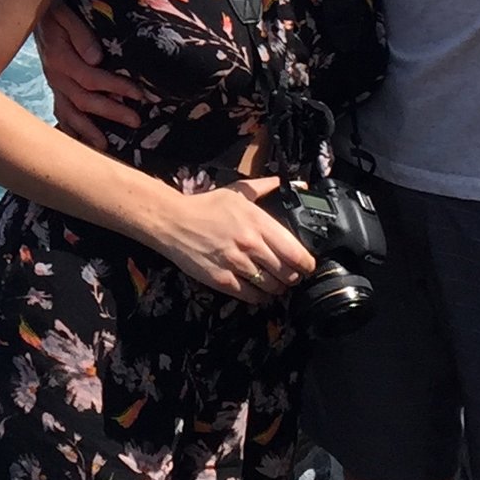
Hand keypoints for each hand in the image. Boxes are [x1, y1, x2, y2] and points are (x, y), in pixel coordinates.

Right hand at [34, 0, 147, 143]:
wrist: (31, 11)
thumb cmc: (53, 10)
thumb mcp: (65, 14)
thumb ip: (81, 35)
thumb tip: (96, 59)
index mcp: (60, 59)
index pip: (92, 79)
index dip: (116, 87)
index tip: (139, 94)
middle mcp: (56, 76)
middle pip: (84, 100)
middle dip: (111, 112)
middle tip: (136, 121)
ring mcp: (54, 84)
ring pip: (69, 113)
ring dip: (88, 130)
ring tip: (106, 145)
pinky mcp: (54, 87)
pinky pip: (60, 112)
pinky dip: (69, 128)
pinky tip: (79, 141)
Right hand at [148, 177, 316, 304]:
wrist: (173, 221)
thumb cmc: (205, 206)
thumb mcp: (237, 191)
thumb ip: (263, 187)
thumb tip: (283, 183)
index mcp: (258, 222)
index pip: (296, 253)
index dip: (307, 263)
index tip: (307, 264)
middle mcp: (250, 244)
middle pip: (288, 274)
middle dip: (293, 277)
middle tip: (290, 275)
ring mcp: (237, 264)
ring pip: (272, 288)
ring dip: (277, 288)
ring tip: (274, 282)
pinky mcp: (223, 280)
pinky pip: (252, 297)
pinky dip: (259, 296)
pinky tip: (258, 290)